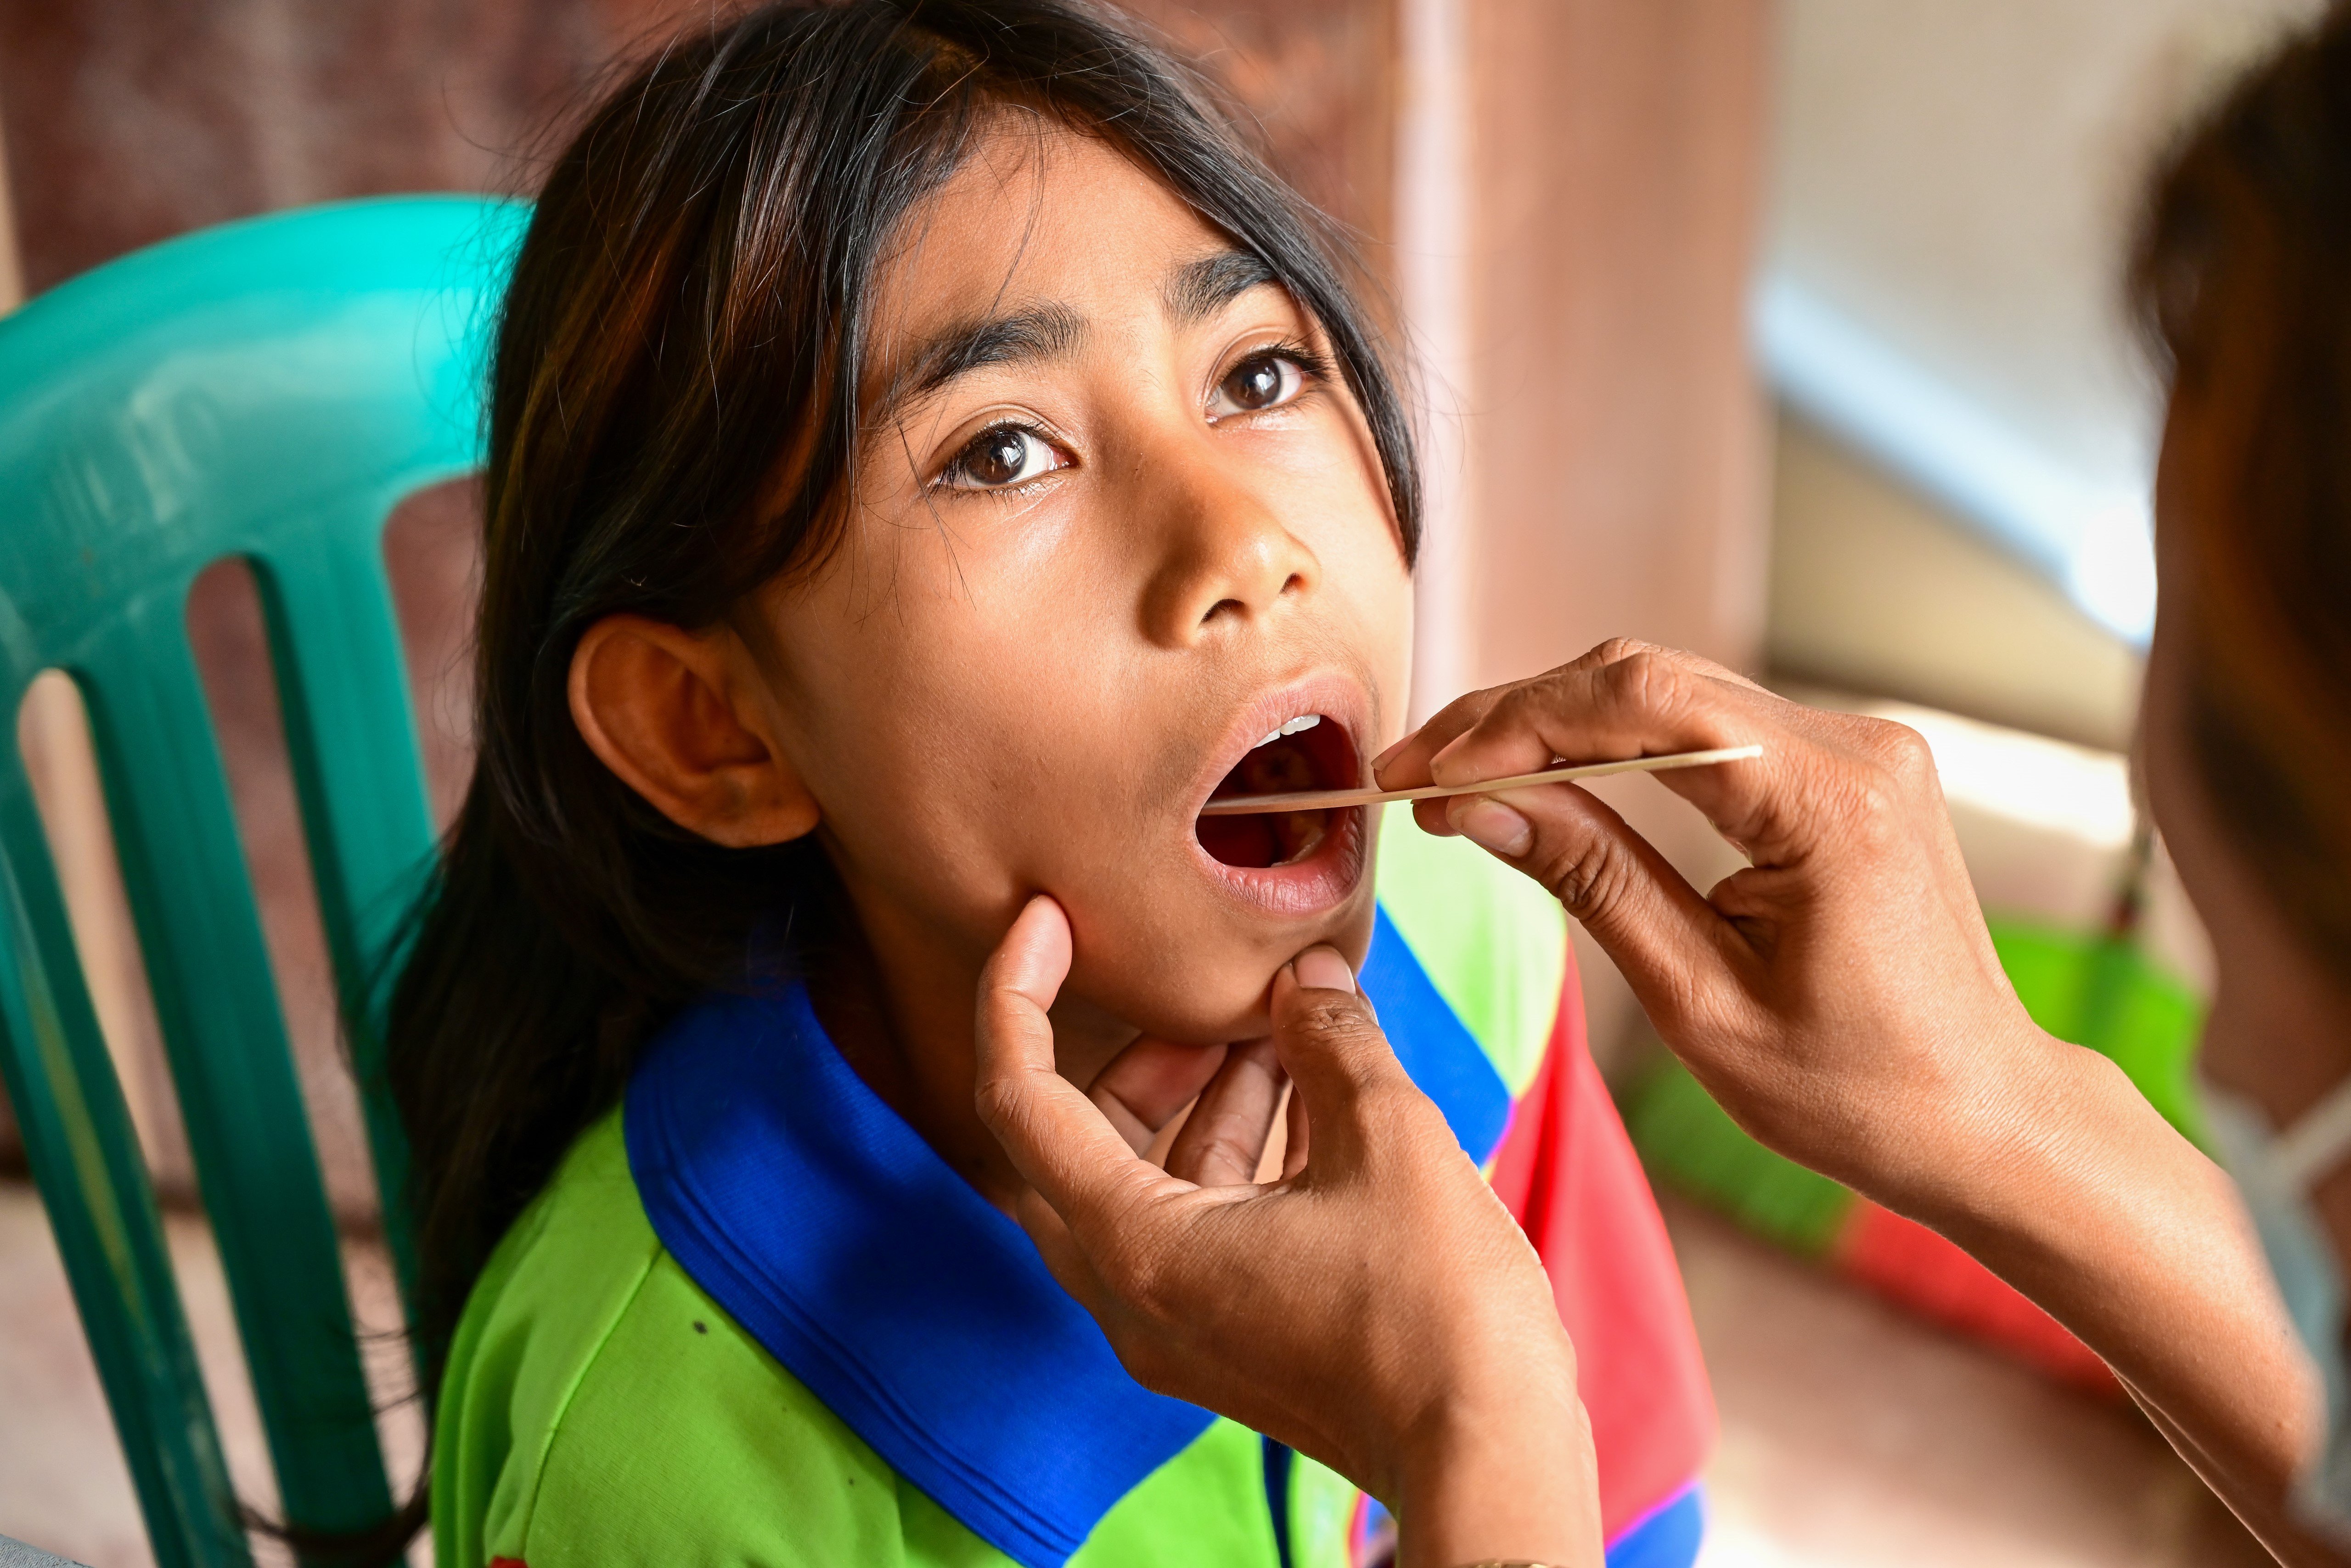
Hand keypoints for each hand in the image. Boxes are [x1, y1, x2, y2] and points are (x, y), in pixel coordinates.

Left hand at [974, 896, 1600, 1567]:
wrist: (1493, 1457)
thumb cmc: (1437, 1313)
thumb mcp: (1389, 1138)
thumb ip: (1331, 1040)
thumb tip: (1308, 978)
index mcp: (1137, 1247)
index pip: (1020, 1100)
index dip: (1017, 994)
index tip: (1044, 918)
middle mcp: (1136, 1297)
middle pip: (1079, 1142)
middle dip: (1142, 1052)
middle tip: (1216, 1001)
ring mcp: (1184, 1326)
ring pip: (1147, 1181)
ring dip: (1205, 1097)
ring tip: (1288, 1028)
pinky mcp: (1236, 1337)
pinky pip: (1201, 1222)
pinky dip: (1240, 1151)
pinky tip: (1317, 1097)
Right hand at [1376, 640, 2320, 1559]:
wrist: (1984, 1113)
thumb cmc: (1856, 1089)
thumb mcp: (1700, 1001)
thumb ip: (1593, 881)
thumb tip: (1480, 806)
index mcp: (1831, 803)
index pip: (1639, 708)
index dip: (1510, 727)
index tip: (1419, 772)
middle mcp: (1854, 746)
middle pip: (1644, 679)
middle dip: (1513, 718)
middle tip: (1412, 773)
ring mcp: (1855, 746)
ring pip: (1665, 691)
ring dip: (1553, 725)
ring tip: (1455, 779)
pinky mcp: (1841, 765)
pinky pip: (1702, 725)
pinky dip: (1610, 745)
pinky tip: (1540, 781)